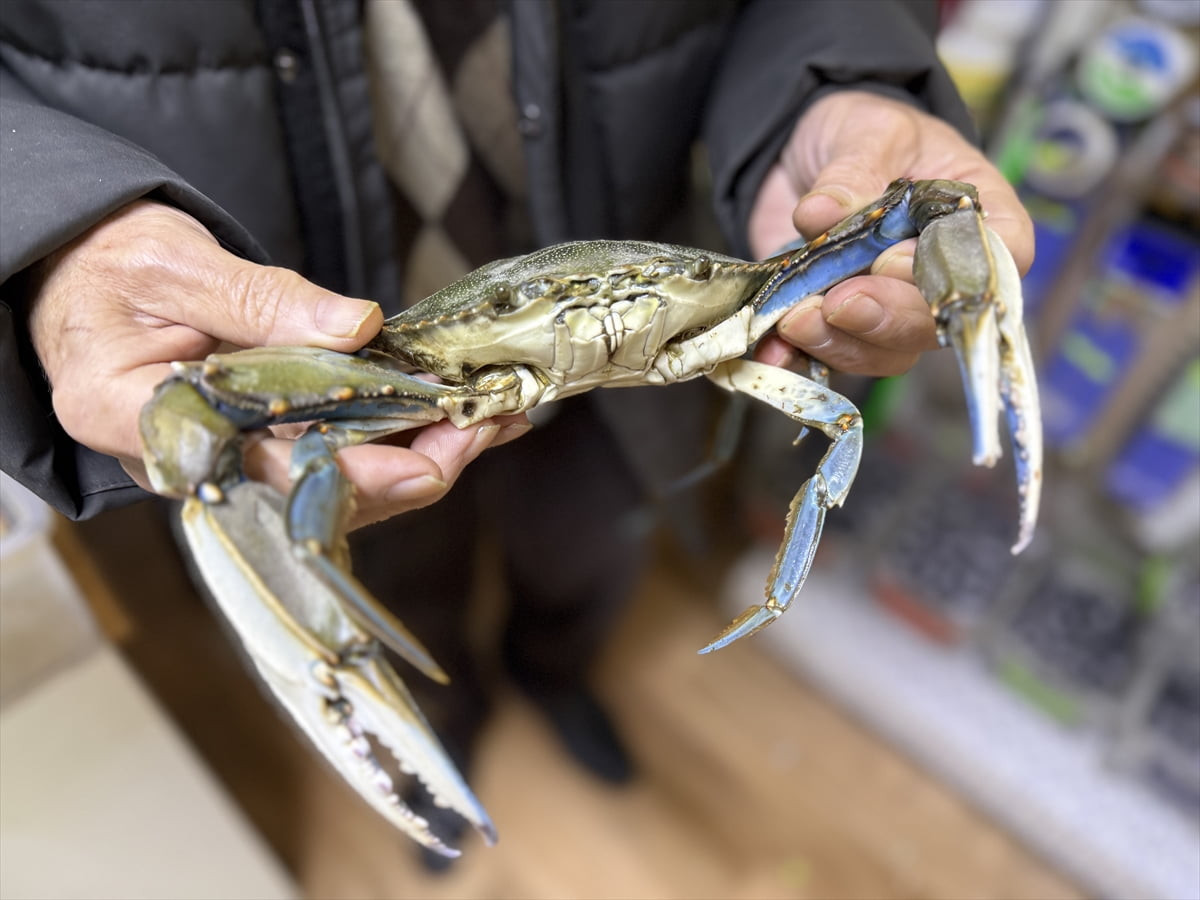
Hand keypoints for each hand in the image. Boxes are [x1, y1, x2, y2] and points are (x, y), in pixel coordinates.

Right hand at [28, 200, 527, 526]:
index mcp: (146, 424)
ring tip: (499, 417)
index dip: (352, 475)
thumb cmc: (105, 269)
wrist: (79, 277)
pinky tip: (463, 411)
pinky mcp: (268, 440)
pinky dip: (403, 429)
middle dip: (415, 465)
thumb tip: (357, 327)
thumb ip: (260, 300)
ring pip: (342, 478)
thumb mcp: (173, 265)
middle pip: (319, 491)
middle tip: (488, 426)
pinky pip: (342, 448)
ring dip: (426, 450)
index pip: (262, 471)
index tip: (427, 460)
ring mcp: (237, 457)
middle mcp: (199, 461)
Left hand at [748, 90, 1032, 376]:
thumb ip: (853, 171)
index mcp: (975, 218)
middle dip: (884, 319)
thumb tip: (823, 213)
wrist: (804, 152)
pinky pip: (827, 356)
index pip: (996, 261)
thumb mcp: (867, 131)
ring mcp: (890, 306)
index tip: (892, 262)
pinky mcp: (839, 323)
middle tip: (840, 302)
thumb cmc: (864, 134)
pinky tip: (772, 349)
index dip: (950, 276)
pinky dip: (798, 357)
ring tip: (796, 320)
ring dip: (839, 343)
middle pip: (934, 323)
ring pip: (882, 351)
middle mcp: (939, 276)